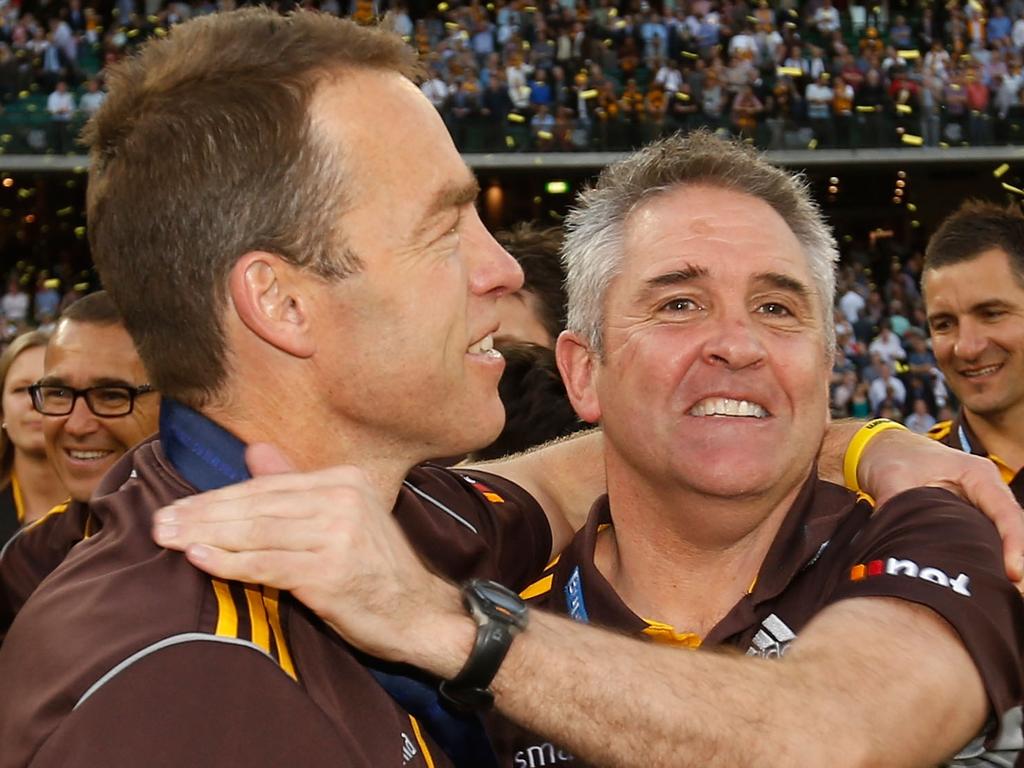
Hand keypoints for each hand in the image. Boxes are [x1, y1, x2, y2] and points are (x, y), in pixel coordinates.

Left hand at [152, 444, 472, 672]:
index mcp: (344, 480)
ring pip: (258, 532)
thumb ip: (296, 485)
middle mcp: (343, 498)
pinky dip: (230, 562)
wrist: (419, 613)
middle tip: (160, 523)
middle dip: (203, 515)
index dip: (217, 498)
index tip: (178, 508)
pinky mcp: (333, 570)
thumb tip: (254, 450)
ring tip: (169, 540)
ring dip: (207, 536)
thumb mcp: (340, 519)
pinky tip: (200, 559)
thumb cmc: (373, 569)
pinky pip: (269, 564)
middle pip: (258, 505)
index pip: (267, 487)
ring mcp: (340, 533)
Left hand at [858, 429, 1023, 585]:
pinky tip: (980, 582)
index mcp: (977, 474)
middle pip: (1010, 530)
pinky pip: (983, 540)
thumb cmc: (891, 456)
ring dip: (999, 564)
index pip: (1006, 512)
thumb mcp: (892, 477)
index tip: (1013, 572)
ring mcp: (978, 505)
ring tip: (1000, 593)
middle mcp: (985, 490)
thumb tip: (896, 537)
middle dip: (1013, 561)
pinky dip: (984, 560)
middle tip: (1009, 592)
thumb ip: (898, 505)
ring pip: (999, 538)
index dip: (1013, 543)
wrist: (880, 449)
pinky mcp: (967, 518)